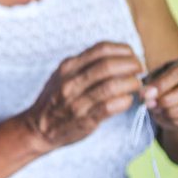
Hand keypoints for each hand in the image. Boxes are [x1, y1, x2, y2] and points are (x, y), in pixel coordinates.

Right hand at [21, 42, 143, 151]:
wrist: (37, 128)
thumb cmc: (55, 100)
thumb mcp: (63, 75)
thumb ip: (84, 64)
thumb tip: (117, 55)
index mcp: (68, 67)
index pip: (101, 49)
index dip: (124, 50)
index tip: (132, 56)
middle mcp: (71, 82)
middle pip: (109, 65)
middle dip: (132, 65)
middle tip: (140, 70)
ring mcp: (77, 101)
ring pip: (113, 86)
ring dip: (132, 84)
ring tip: (136, 86)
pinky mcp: (85, 119)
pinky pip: (112, 106)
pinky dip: (126, 101)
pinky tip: (127, 100)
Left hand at [141, 55, 177, 132]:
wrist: (167, 102)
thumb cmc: (161, 84)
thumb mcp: (153, 79)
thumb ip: (150, 84)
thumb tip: (147, 93)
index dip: (162, 84)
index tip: (147, 93)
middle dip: (168, 100)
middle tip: (151, 104)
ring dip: (172, 112)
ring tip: (157, 111)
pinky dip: (176, 121)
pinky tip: (164, 117)